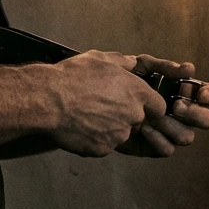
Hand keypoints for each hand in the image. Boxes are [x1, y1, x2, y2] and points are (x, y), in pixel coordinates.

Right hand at [48, 50, 167, 156]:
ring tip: (88, 114)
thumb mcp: (99, 58)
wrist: (49, 101)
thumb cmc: (73, 76)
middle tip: (104, 105)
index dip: (149, 104)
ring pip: (121, 133)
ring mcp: (118, 135)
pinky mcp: (102, 149)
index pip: (159, 106)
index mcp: (136, 92)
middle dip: (126, 114)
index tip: (135, 101)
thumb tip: (132, 63)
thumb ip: (121, 61)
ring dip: (111, 127)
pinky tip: (81, 125)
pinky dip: (96, 137)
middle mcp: (132, 115)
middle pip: (138, 120)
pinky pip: (104, 144)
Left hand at [116, 54, 208, 157]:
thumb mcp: (142, 65)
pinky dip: (157, 139)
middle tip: (177, 105)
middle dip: (195, 114)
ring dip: (173, 126)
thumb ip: (164, 66)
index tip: (199, 93)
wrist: (98, 97)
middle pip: (207, 121)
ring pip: (187, 137)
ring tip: (154, 116)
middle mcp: (182, 114)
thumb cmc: (124, 79)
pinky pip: (167, 149)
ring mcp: (169, 131)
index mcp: (185, 93)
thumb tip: (189, 68)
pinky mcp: (154, 146)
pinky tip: (143, 127)